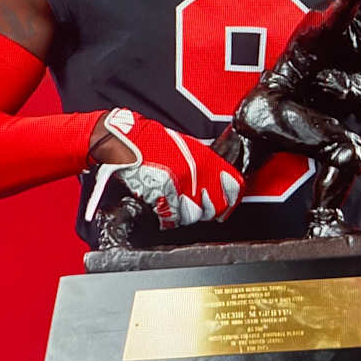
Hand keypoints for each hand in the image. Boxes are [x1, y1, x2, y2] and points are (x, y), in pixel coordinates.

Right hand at [85, 109, 243, 229]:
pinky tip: (163, 205)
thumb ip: (206, 164)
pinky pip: (171, 219)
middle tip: (198, 203)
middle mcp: (196, 175)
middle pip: (213, 208)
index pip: (234, 187)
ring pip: (192, 216)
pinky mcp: (162, 200)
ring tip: (177, 202)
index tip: (229, 202)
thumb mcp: (188, 146)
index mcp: (206, 160)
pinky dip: (167, 217)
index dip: (232, 197)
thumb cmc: (153, 141)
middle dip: (208, 210)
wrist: (127, 142)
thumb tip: (222, 179)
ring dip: (186, 213)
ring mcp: (179, 189)